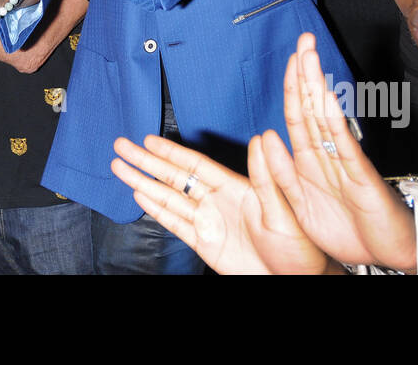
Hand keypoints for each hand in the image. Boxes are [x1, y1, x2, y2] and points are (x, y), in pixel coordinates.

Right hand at [111, 134, 330, 274]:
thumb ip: (267, 176)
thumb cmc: (298, 245)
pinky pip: (176, 223)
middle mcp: (217, 201)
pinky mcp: (205, 244)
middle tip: (122, 146)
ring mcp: (208, 222)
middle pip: (174, 178)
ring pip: (169, 198)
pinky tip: (139, 196)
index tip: (149, 139)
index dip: (171, 152)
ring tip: (119, 167)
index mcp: (235, 187)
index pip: (196, 165)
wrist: (295, 279)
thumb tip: (261, 139)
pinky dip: (157, 210)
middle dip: (146, 162)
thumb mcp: (283, 208)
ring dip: (144, 182)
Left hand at [263, 32, 416, 270]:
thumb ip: (281, 175)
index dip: (292, 86)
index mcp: (312, 161)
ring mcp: (346, 163)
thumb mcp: (299, 205)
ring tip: (310, 56)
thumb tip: (265, 136)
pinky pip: (345, 146)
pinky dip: (334, 124)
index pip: (298, 116)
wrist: (390, 255)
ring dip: (316, 86)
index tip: (290, 57)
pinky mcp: (362, 177)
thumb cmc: (348, 231)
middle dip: (306, 72)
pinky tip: (326, 100)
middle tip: (304, 39)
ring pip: (327, 118)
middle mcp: (328, 155)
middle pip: (313, 107)